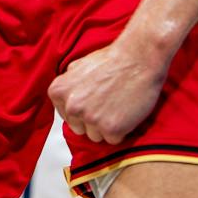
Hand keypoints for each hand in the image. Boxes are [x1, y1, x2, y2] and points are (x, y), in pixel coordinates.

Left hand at [48, 38, 167, 144]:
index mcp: (59, 91)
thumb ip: (69, 84)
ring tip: (118, 106)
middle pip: (79, 129)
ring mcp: (91, 118)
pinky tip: (126, 112)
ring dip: (107, 126)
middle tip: (108, 103)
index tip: (94, 100)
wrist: (139, 57)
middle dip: (92, 120)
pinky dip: (122, 130)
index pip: (66, 116)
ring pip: (95, 136)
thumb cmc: (113, 59)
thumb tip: (66, 98)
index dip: (83, 110)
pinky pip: (113, 140)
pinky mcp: (111, 128)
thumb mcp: (79, 65)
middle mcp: (72, 106)